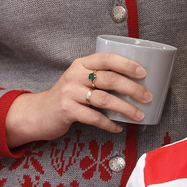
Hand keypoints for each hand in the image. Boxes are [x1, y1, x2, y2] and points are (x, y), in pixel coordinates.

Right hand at [4, 53, 150, 146]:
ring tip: (138, 115)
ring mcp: (70, 92)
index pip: (107, 58)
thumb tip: (134, 85)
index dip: (127, 64)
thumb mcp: (79, 80)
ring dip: (125, 108)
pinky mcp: (67, 110)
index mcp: (81, 64)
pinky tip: (117, 127)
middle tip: (147, 97)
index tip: (143, 73)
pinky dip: (109, 124)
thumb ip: (99, 78)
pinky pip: (94, 117)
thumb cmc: (67, 97)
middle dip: (133, 89)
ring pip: (105, 99)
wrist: (39, 113)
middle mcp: (75, 75)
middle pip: (110, 79)